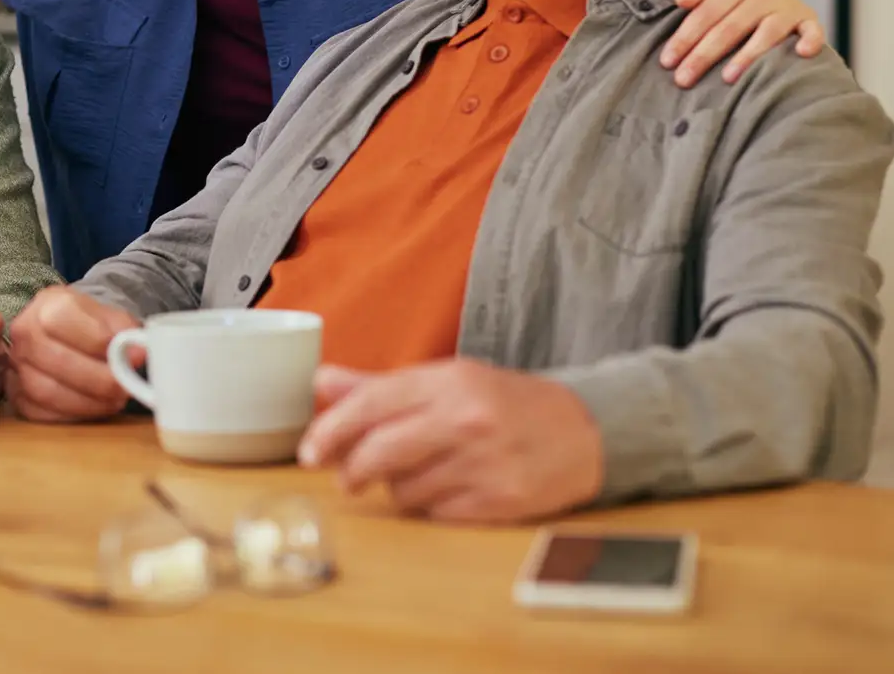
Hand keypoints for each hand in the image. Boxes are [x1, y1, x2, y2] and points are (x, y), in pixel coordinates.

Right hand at [6, 286, 139, 422]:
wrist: (64, 335)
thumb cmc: (88, 325)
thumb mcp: (109, 315)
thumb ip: (124, 330)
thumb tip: (137, 353)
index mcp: (47, 304)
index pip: (64, 321)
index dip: (99, 341)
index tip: (132, 356)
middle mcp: (24, 333)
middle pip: (58, 361)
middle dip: (99, 380)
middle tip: (125, 387)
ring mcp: (16, 366)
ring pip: (47, 392)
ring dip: (87, 402)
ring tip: (114, 400)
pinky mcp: (17, 396)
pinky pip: (42, 413)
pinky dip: (73, 415)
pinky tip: (94, 408)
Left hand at [297, 359, 603, 523]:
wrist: (584, 431)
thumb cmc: (503, 402)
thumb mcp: (446, 380)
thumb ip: (379, 385)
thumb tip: (320, 382)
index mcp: (448, 381)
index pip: (370, 404)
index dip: (330, 430)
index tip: (309, 452)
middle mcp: (465, 420)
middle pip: (378, 453)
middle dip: (351, 469)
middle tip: (345, 476)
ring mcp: (484, 463)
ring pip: (403, 489)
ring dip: (395, 488)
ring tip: (413, 474)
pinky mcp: (500, 502)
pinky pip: (435, 514)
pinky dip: (428, 506)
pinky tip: (443, 490)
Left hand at [663, 0, 825, 86]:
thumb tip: (682, 2)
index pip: (707, 12)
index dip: (685, 37)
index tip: (667, 61)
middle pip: (731, 27)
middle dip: (704, 55)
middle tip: (684, 79)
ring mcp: (788, 5)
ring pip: (767, 33)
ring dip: (748, 56)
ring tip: (727, 78)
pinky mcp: (808, 18)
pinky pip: (813, 30)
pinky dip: (811, 40)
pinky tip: (801, 53)